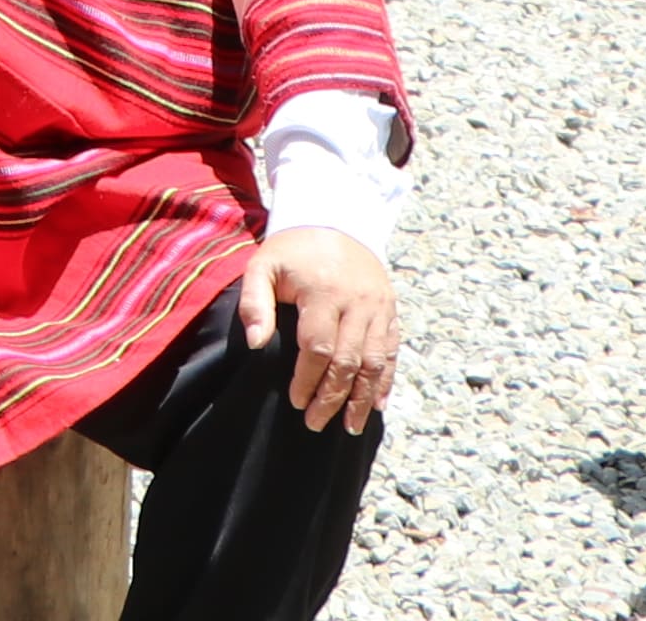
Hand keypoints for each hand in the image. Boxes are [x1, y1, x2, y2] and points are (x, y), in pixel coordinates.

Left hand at [240, 226, 397, 433]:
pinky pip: (391, 351)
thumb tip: (256, 344)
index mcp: (325, 292)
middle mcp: (358, 302)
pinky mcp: (390, 310)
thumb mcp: (264, 264)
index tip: (295, 401)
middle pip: (348, 361)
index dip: (307, 379)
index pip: (318, 348)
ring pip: (375, 362)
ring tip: (349, 427)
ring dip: (363, 398)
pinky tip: (377, 404)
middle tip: (316, 423)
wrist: (337, 218)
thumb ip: (254, 302)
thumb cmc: (293, 249)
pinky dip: (385, 380)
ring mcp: (379, 307)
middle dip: (333, 397)